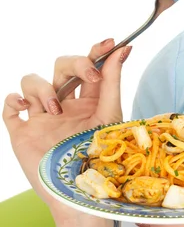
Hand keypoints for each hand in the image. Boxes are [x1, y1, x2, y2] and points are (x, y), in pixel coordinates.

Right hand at [2, 38, 130, 222]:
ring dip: (44, 88)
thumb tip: (122, 48)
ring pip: (32, 80)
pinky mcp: (23, 131)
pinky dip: (14, 99)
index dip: (96, 51)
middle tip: (89, 76)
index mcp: (88, 98)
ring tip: (56, 110)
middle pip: (61, 66)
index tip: (108, 43)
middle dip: (74, 64)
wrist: (81, 191)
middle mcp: (65, 103)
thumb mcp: (110, 113)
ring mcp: (42, 116)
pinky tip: (27, 107)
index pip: (88, 64)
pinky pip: (9, 105)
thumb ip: (113, 80)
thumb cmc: (99, 155)